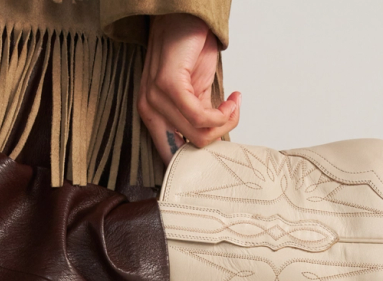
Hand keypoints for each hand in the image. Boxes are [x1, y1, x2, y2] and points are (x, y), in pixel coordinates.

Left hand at [138, 14, 241, 164]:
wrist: (186, 17)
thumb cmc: (189, 52)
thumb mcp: (196, 95)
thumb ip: (199, 120)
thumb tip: (215, 142)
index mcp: (153, 117)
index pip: (171, 157)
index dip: (198, 160)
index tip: (221, 146)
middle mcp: (149, 111)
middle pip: (189, 150)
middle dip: (218, 137)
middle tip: (231, 117)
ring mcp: (155, 99)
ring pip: (197, 135)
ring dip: (224, 122)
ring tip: (233, 105)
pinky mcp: (168, 86)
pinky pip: (199, 116)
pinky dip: (222, 113)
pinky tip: (232, 100)